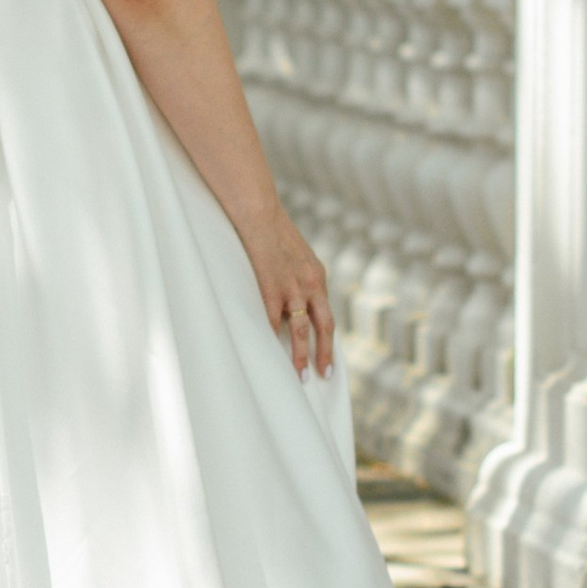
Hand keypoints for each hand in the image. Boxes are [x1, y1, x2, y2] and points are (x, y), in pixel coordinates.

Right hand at [242, 209, 334, 376]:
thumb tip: (287, 294)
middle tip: (324, 374)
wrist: (259, 212)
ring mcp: (292, 288)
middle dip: (325, 352)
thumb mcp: (293, 252)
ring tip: (300, 376)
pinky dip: (274, 341)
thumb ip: (295, 275)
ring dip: (302, 355)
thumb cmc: (270, 229)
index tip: (327, 353)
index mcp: (317, 275)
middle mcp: (311, 284)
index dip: (327, 336)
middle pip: (324, 326)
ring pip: (302, 330)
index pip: (326, 312)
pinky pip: (274, 322)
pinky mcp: (272, 288)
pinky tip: (272, 355)